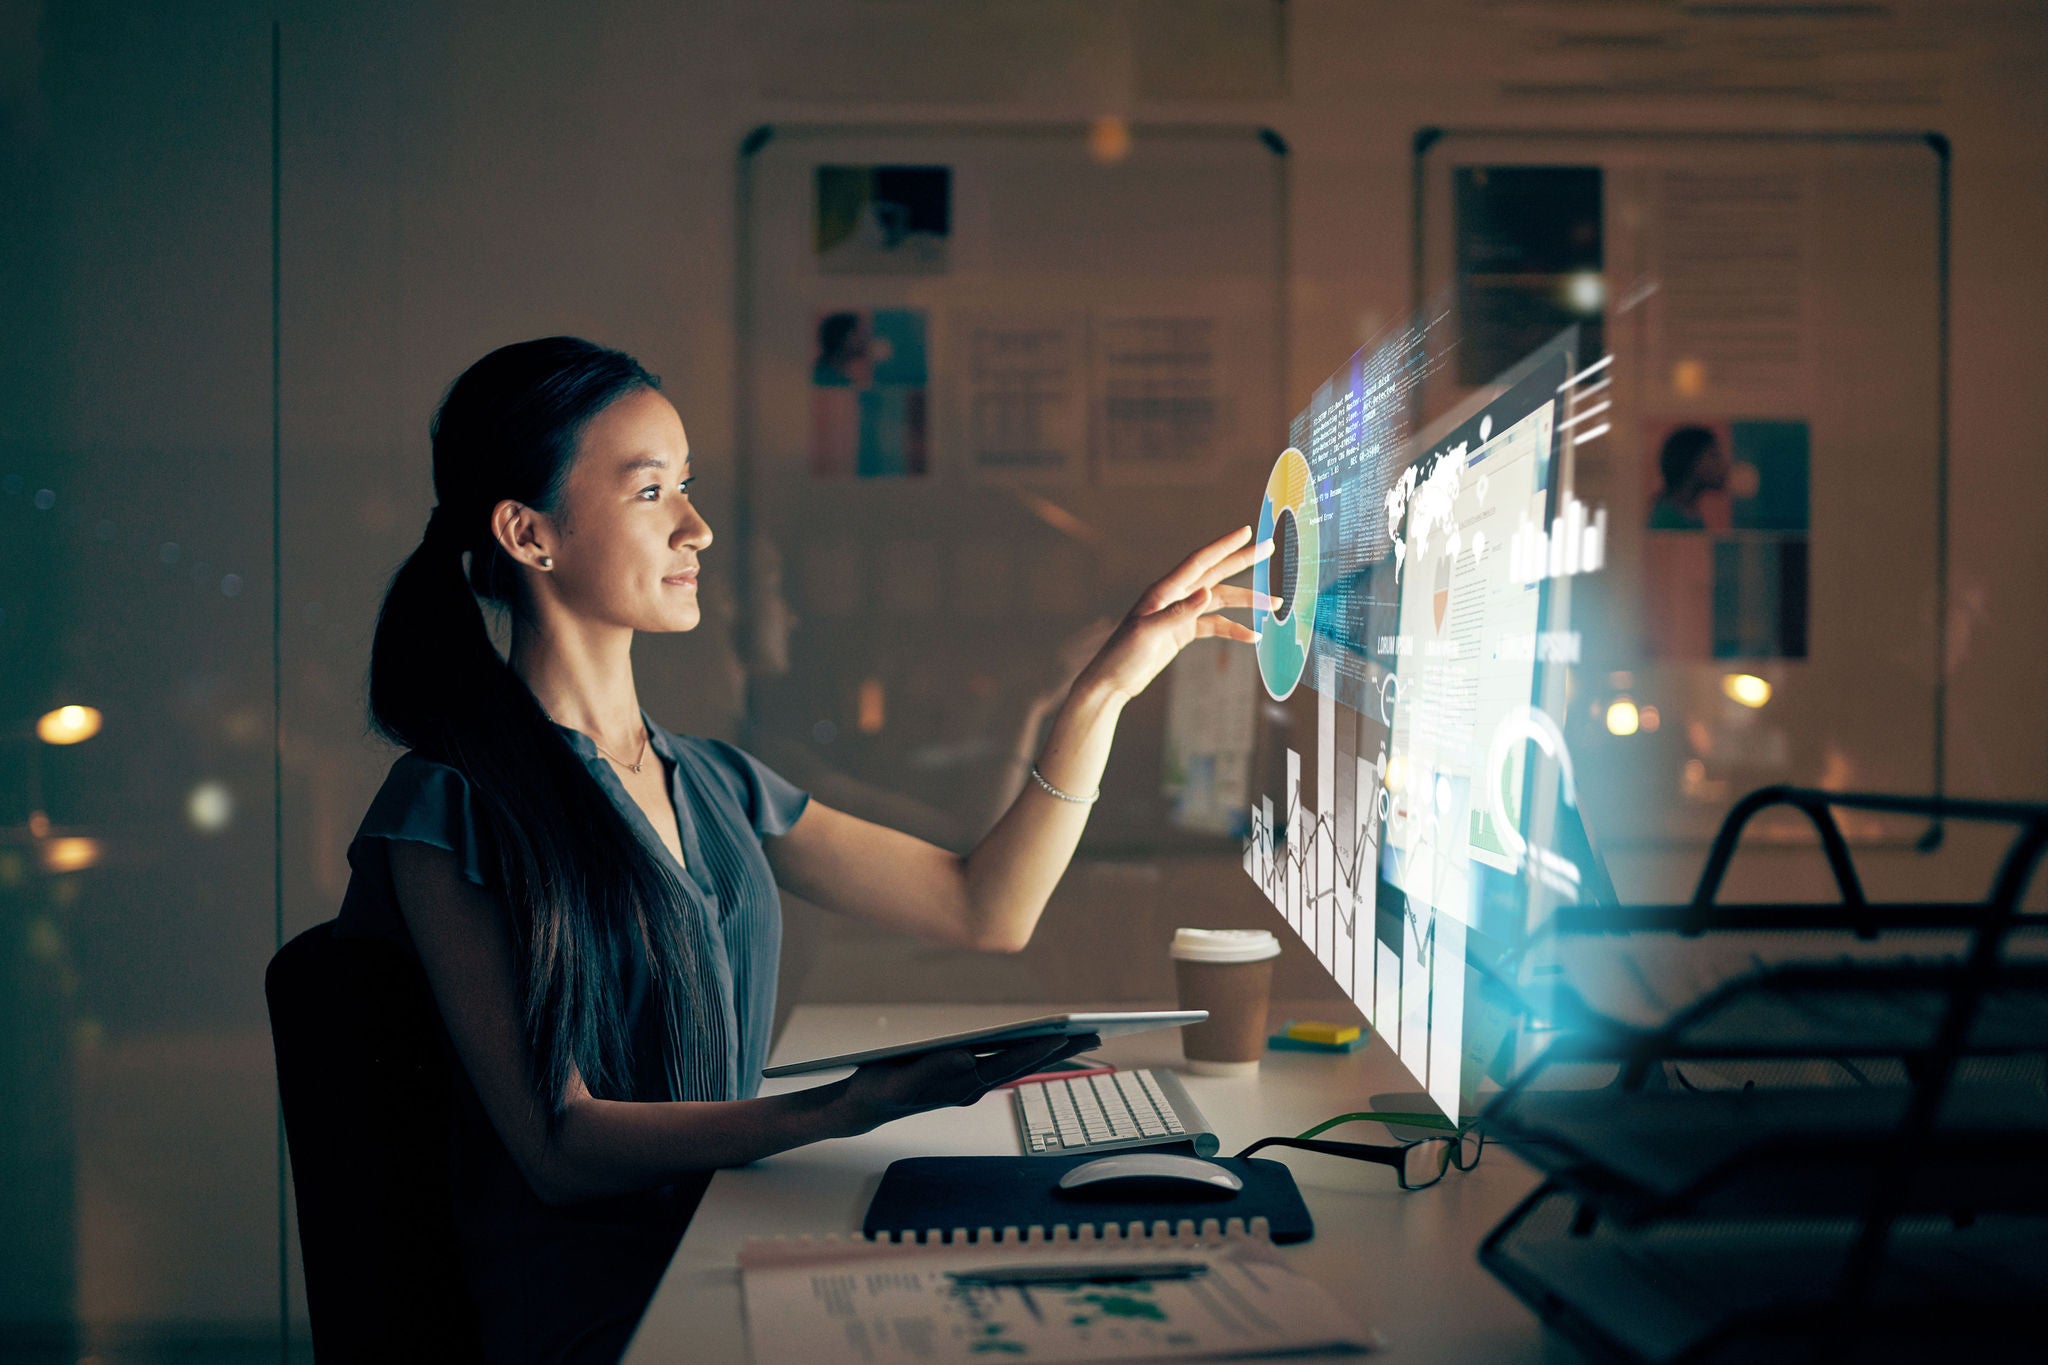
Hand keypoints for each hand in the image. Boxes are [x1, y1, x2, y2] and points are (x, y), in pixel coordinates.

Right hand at [830, 1033, 1101, 1135]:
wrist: (865, 1107)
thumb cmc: (880, 1089)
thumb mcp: (900, 1079)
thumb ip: (932, 1070)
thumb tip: (967, 1057)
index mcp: (963, 1083)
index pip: (1012, 1061)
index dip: (1041, 1047)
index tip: (1069, 1034)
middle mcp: (972, 1084)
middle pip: (1024, 1063)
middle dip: (1060, 1049)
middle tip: (1096, 1034)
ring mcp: (970, 1083)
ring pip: (1018, 1064)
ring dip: (1049, 1051)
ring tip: (1079, 1037)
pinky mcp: (962, 1079)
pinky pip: (1002, 1064)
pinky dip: (1026, 1053)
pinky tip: (1037, 1045)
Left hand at [1079, 527, 1270, 703]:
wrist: (1112, 680)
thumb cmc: (1123, 654)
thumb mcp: (1149, 633)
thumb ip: (1178, 613)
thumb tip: (1207, 593)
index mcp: (1165, 590)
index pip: (1200, 561)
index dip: (1224, 546)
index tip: (1247, 532)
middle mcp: (1175, 596)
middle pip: (1216, 573)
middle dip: (1243, 561)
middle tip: (1270, 548)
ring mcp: (1180, 613)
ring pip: (1220, 600)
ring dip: (1247, 602)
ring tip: (1275, 604)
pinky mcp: (1182, 632)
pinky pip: (1214, 625)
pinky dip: (1233, 629)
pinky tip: (1252, 636)